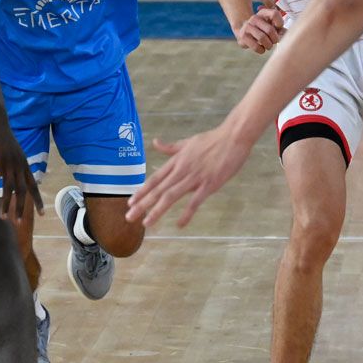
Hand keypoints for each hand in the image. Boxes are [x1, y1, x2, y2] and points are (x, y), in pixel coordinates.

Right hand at [0, 111, 41, 221]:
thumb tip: (13, 174)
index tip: (42, 214)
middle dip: (21, 208)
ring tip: (3, 217)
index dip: (38, 200)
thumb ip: (14, 164)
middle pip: (22, 191)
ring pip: (10, 188)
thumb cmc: (2, 136)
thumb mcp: (12, 152)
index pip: (33, 186)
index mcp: (24, 164)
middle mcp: (19, 165)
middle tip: (18, 223)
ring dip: (6, 204)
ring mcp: (9, 163)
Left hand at [127, 123, 252, 227]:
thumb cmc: (212, 139)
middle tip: (130, 218)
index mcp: (177, 161)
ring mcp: (195, 177)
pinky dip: (187, 213)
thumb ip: (171, 148)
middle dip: (143, 204)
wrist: (233, 137)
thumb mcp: (187, 142)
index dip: (142, 191)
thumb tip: (155, 142)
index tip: (130, 203)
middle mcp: (182, 170)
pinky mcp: (209, 184)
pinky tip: (180, 224)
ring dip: (157, 210)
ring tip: (146, 223)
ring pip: (171, 196)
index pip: (155, 179)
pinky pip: (195, 201)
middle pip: (158, 189)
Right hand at [236, 7, 285, 53]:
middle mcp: (254, 18)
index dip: (280, 23)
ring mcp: (247, 27)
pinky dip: (261, 50)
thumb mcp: (272, 26)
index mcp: (263, 13)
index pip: (274, 14)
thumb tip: (286, 35)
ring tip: (269, 46)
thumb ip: (281, 30)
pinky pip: (256, 46)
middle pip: (270, 30)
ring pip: (262, 38)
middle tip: (274, 42)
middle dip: (275, 39)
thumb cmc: (263, 30)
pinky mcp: (242, 37)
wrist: (245, 33)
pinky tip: (262, 49)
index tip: (279, 28)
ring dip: (269, 45)